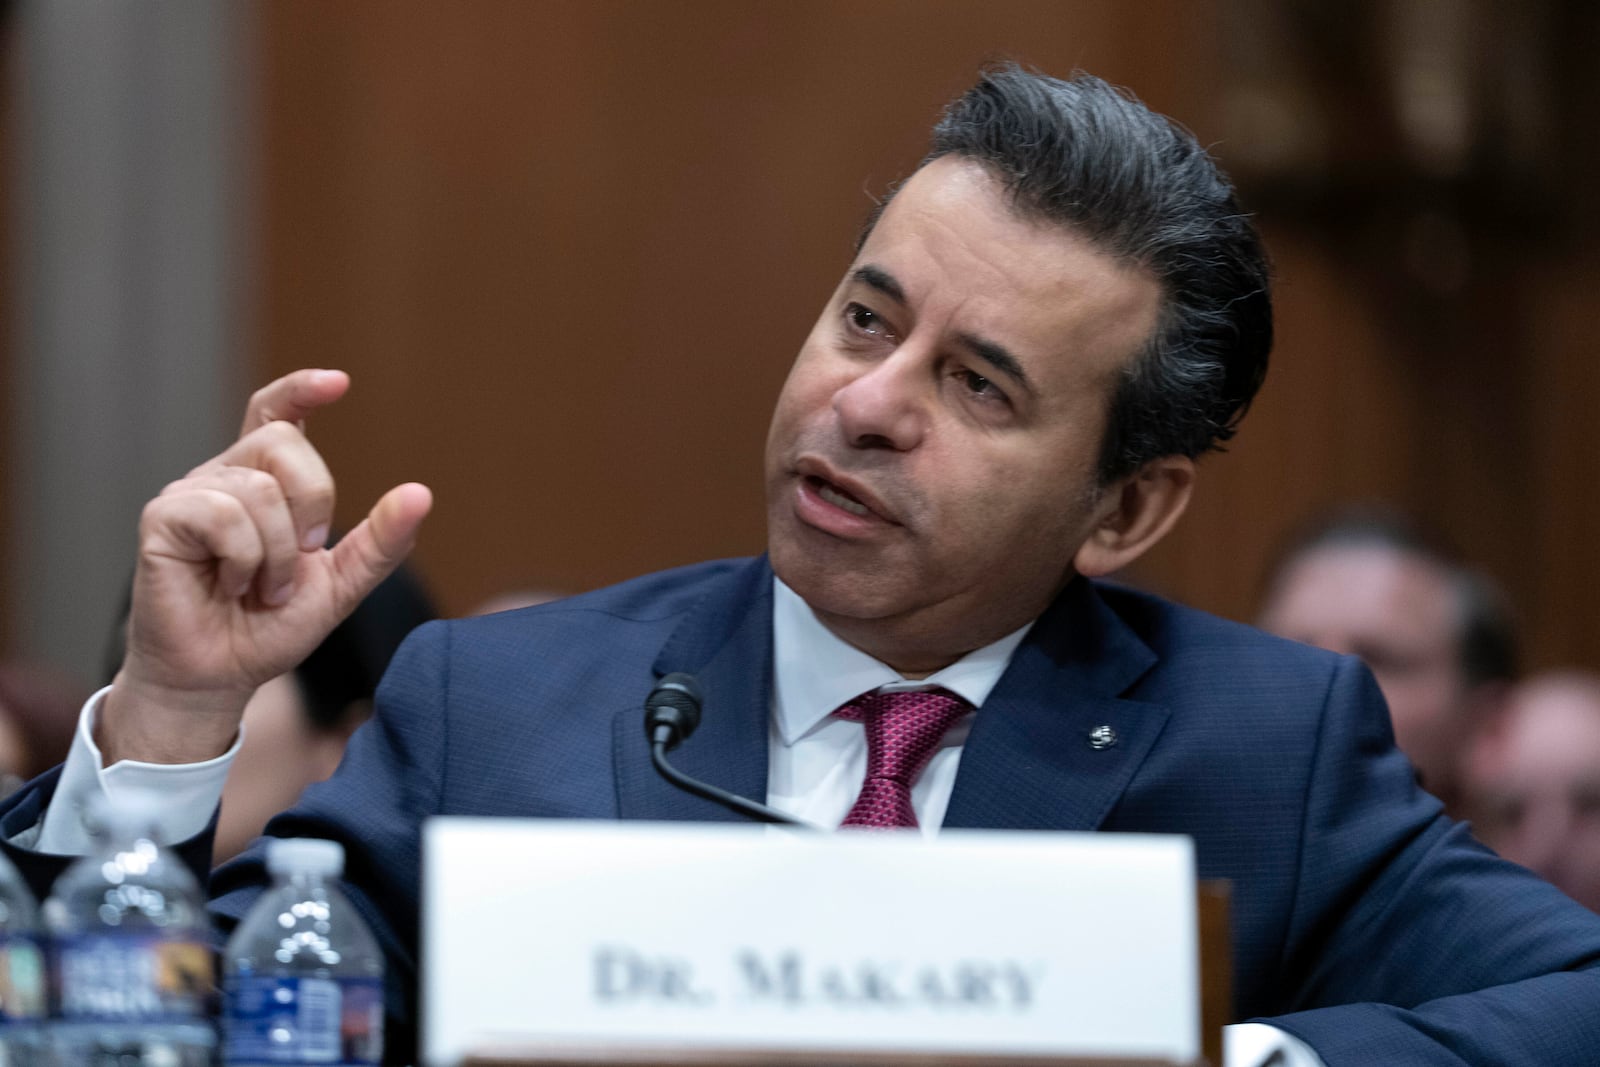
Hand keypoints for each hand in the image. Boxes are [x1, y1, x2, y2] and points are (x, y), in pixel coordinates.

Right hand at [100, 369, 432, 764]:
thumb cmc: (270, 627)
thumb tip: (420, 493)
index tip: (338, 383)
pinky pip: (222, 514)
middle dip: (312, 505)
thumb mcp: (342, 584)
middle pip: (284, 443)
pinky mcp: (163, 520)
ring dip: (277, 554)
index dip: (301, 389)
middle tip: (297, 561)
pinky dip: (244, 558)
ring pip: (259, 488)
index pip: (277, 413)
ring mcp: (190, 494)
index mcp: (265, 482)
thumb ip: (381, 541)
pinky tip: (227, 584)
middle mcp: (225, 477)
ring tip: (259, 587)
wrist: (221, 676)